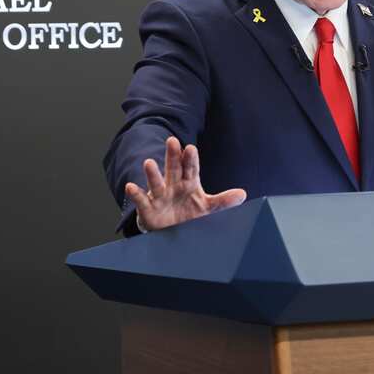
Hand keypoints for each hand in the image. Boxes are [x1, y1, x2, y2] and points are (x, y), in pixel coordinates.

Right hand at [124, 137, 246, 231]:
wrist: (172, 232)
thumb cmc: (189, 214)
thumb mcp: (208, 207)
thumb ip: (223, 201)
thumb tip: (242, 194)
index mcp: (189, 183)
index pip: (191, 168)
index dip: (190, 159)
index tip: (191, 148)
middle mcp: (173, 186)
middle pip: (173, 169)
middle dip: (172, 156)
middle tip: (172, 141)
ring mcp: (160, 196)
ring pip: (156, 182)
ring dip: (152, 173)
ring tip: (148, 162)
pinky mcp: (148, 209)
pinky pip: (142, 201)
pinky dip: (136, 194)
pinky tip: (131, 186)